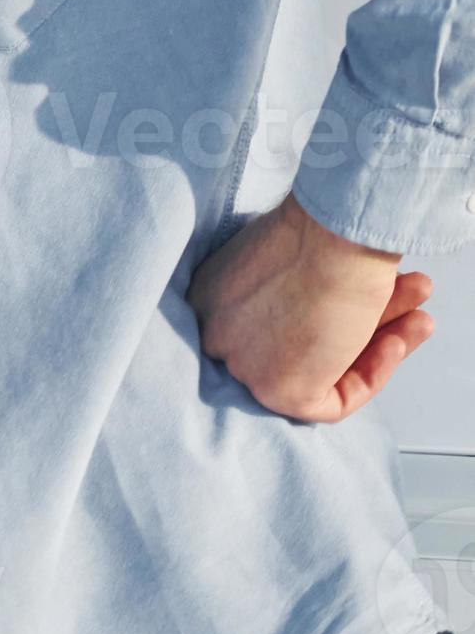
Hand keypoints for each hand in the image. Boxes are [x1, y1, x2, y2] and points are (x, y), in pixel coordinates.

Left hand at [187, 191, 435, 421]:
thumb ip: (307, 287)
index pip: (273, 319)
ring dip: (382, 337)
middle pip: (299, 341)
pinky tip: (397, 341)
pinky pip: (334, 400)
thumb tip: (339, 307)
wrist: (335, 237)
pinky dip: (373, 372)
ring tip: (418, 307)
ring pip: (320, 366)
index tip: (367, 294)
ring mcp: (244, 365)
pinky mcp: (277, 392)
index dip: (331, 309)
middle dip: (363, 320)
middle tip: (406, 294)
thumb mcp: (303, 256)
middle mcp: (219, 332)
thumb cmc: (320, 233)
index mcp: (215, 295)